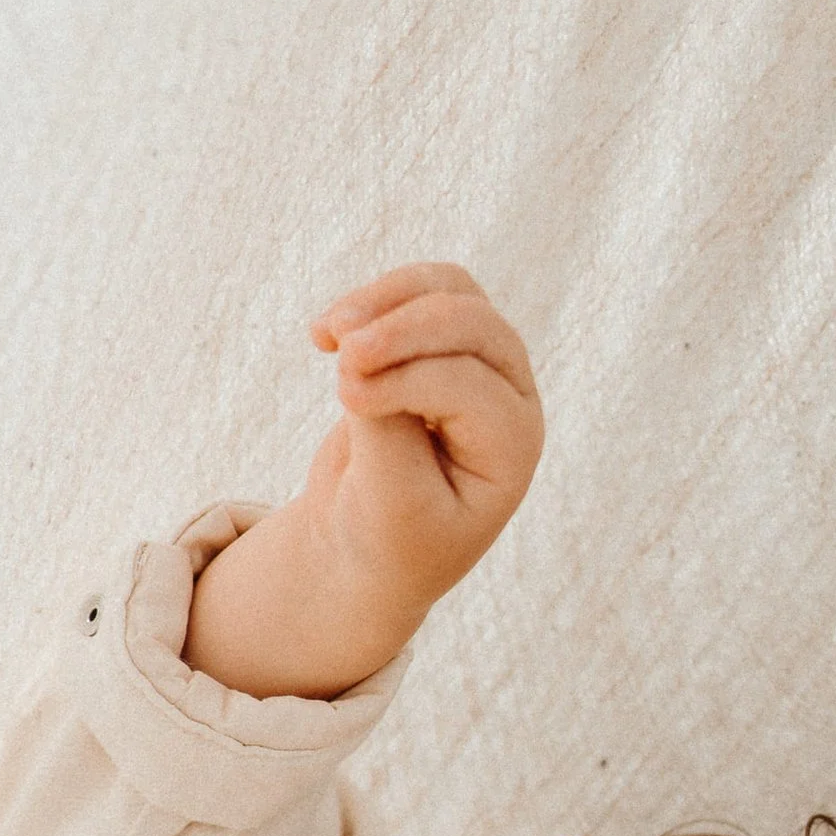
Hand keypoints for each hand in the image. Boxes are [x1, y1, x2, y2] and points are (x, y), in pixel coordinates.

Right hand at [181, 261, 543, 700]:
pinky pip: (421, 292)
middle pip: (472, 324)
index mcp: (511, 445)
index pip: (467, 385)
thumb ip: (386, 429)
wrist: (371, 544)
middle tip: (339, 347)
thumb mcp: (389, 502)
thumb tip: (359, 353)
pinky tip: (324, 334)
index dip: (405, 380)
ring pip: (450, 291)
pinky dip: (375, 300)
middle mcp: (510, 395)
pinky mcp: (443, 346)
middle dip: (403, 326)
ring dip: (387, 298)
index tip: (345, 398)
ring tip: (326, 331)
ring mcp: (482, 363)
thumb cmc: (388, 537)